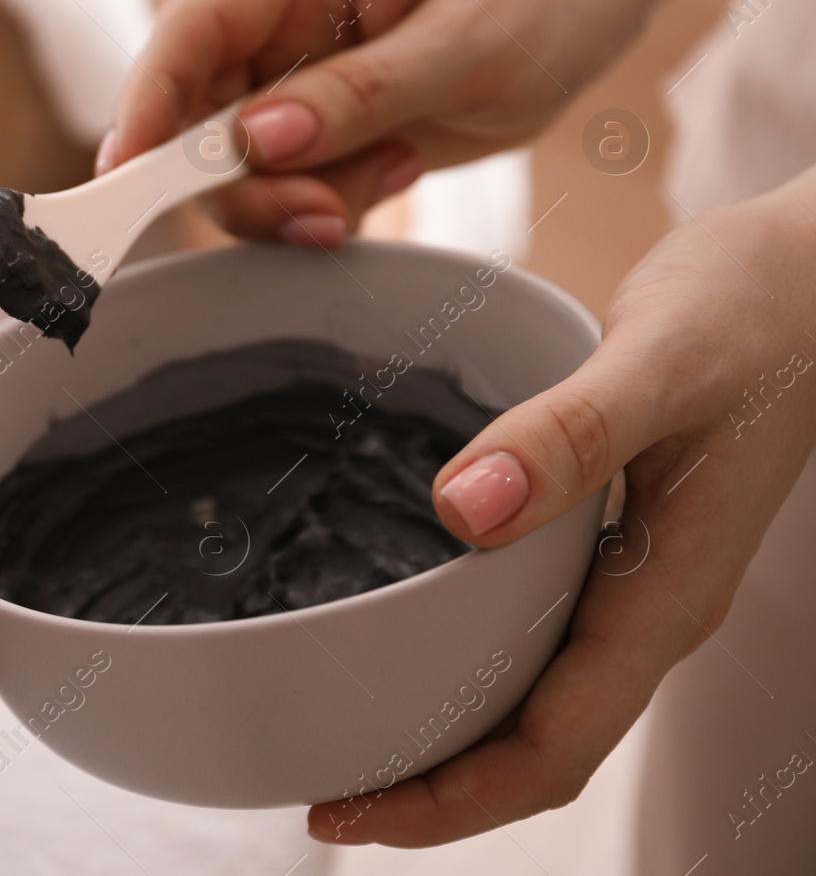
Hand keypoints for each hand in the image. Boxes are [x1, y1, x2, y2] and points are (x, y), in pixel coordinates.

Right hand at [97, 0, 644, 245]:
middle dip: (245, 186)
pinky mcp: (306, 135)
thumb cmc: (532, 3)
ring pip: (230, 174)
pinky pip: (278, 196)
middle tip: (325, 215)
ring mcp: (284, 85)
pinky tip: (395, 173)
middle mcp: (272, 29)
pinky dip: (325, 211)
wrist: (575, 19)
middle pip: (190, 123)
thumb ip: (358, 94)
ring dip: (297, 203)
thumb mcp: (463, 45)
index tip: (130, 176)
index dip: (145, 105)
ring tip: (392, 175)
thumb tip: (251, 141)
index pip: (187, 34)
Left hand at [306, 171, 815, 845]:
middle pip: (538, 748)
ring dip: (448, 735)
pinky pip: (538, 633)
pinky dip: (468, 658)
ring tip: (351, 732)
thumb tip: (464, 510)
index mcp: (666, 598)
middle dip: (432, 790)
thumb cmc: (759, 309)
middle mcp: (649, 608)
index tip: (346, 813)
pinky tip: (411, 626)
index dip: (447, 799)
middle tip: (321, 795)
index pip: (552, 749)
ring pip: (539, 699)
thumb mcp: (662, 361)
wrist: (815, 275)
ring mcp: (635, 579)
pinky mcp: (615, 539)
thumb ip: (571, 435)